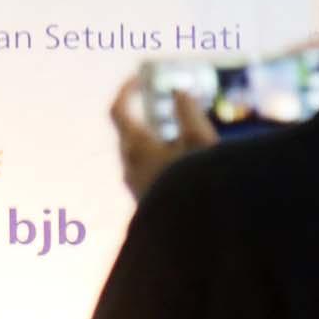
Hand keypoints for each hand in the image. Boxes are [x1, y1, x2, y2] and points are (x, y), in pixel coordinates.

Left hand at [109, 77, 215, 201]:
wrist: (200, 241)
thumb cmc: (200, 185)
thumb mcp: (200, 142)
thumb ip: (188, 112)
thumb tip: (179, 91)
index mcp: (135, 148)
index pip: (118, 111)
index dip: (126, 91)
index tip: (138, 78)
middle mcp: (129, 169)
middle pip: (130, 135)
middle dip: (147, 119)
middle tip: (168, 108)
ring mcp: (137, 190)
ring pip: (142, 158)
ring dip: (160, 144)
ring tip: (187, 139)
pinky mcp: (150, 207)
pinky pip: (152, 177)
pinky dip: (166, 164)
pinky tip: (189, 169)